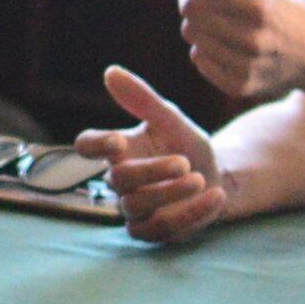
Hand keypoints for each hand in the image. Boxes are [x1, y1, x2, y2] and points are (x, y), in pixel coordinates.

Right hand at [79, 66, 229, 243]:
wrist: (218, 177)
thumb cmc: (187, 144)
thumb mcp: (172, 119)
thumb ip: (143, 99)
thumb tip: (110, 72)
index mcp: (119, 149)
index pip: (86, 145)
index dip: (96, 145)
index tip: (119, 140)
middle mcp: (119, 180)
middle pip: (118, 179)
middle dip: (151, 171)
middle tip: (184, 162)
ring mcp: (133, 209)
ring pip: (137, 206)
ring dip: (170, 194)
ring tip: (201, 179)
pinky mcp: (151, 231)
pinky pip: (161, 230)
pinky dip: (189, 214)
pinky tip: (215, 197)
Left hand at [174, 0, 304, 105]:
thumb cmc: (285, 14)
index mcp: (260, 8)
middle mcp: (253, 40)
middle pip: (191, 10)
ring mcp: (246, 67)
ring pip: (192, 34)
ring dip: (197, 23)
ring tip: (218, 21)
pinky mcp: (240, 86)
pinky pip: (199, 59)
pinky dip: (205, 48)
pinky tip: (224, 44)